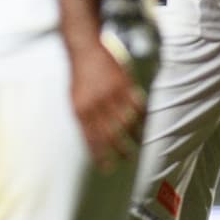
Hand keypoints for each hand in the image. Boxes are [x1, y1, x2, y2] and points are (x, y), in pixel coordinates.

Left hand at [69, 37, 146, 170]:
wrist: (85, 51)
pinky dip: (142, 118)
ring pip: (126, 122)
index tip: (107, 168)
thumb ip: (83, 118)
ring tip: (139, 147)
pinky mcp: (124, 85)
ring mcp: (112, 95)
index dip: (100, 155)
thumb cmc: (79, 77)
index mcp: (81, 110)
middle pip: (111, 134)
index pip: (92, 139)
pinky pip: (137, 106)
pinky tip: (145, 126)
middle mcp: (96, 105)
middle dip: (120, 150)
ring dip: (134, 137)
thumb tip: (92, 140)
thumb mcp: (74, 99)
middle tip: (127, 160)